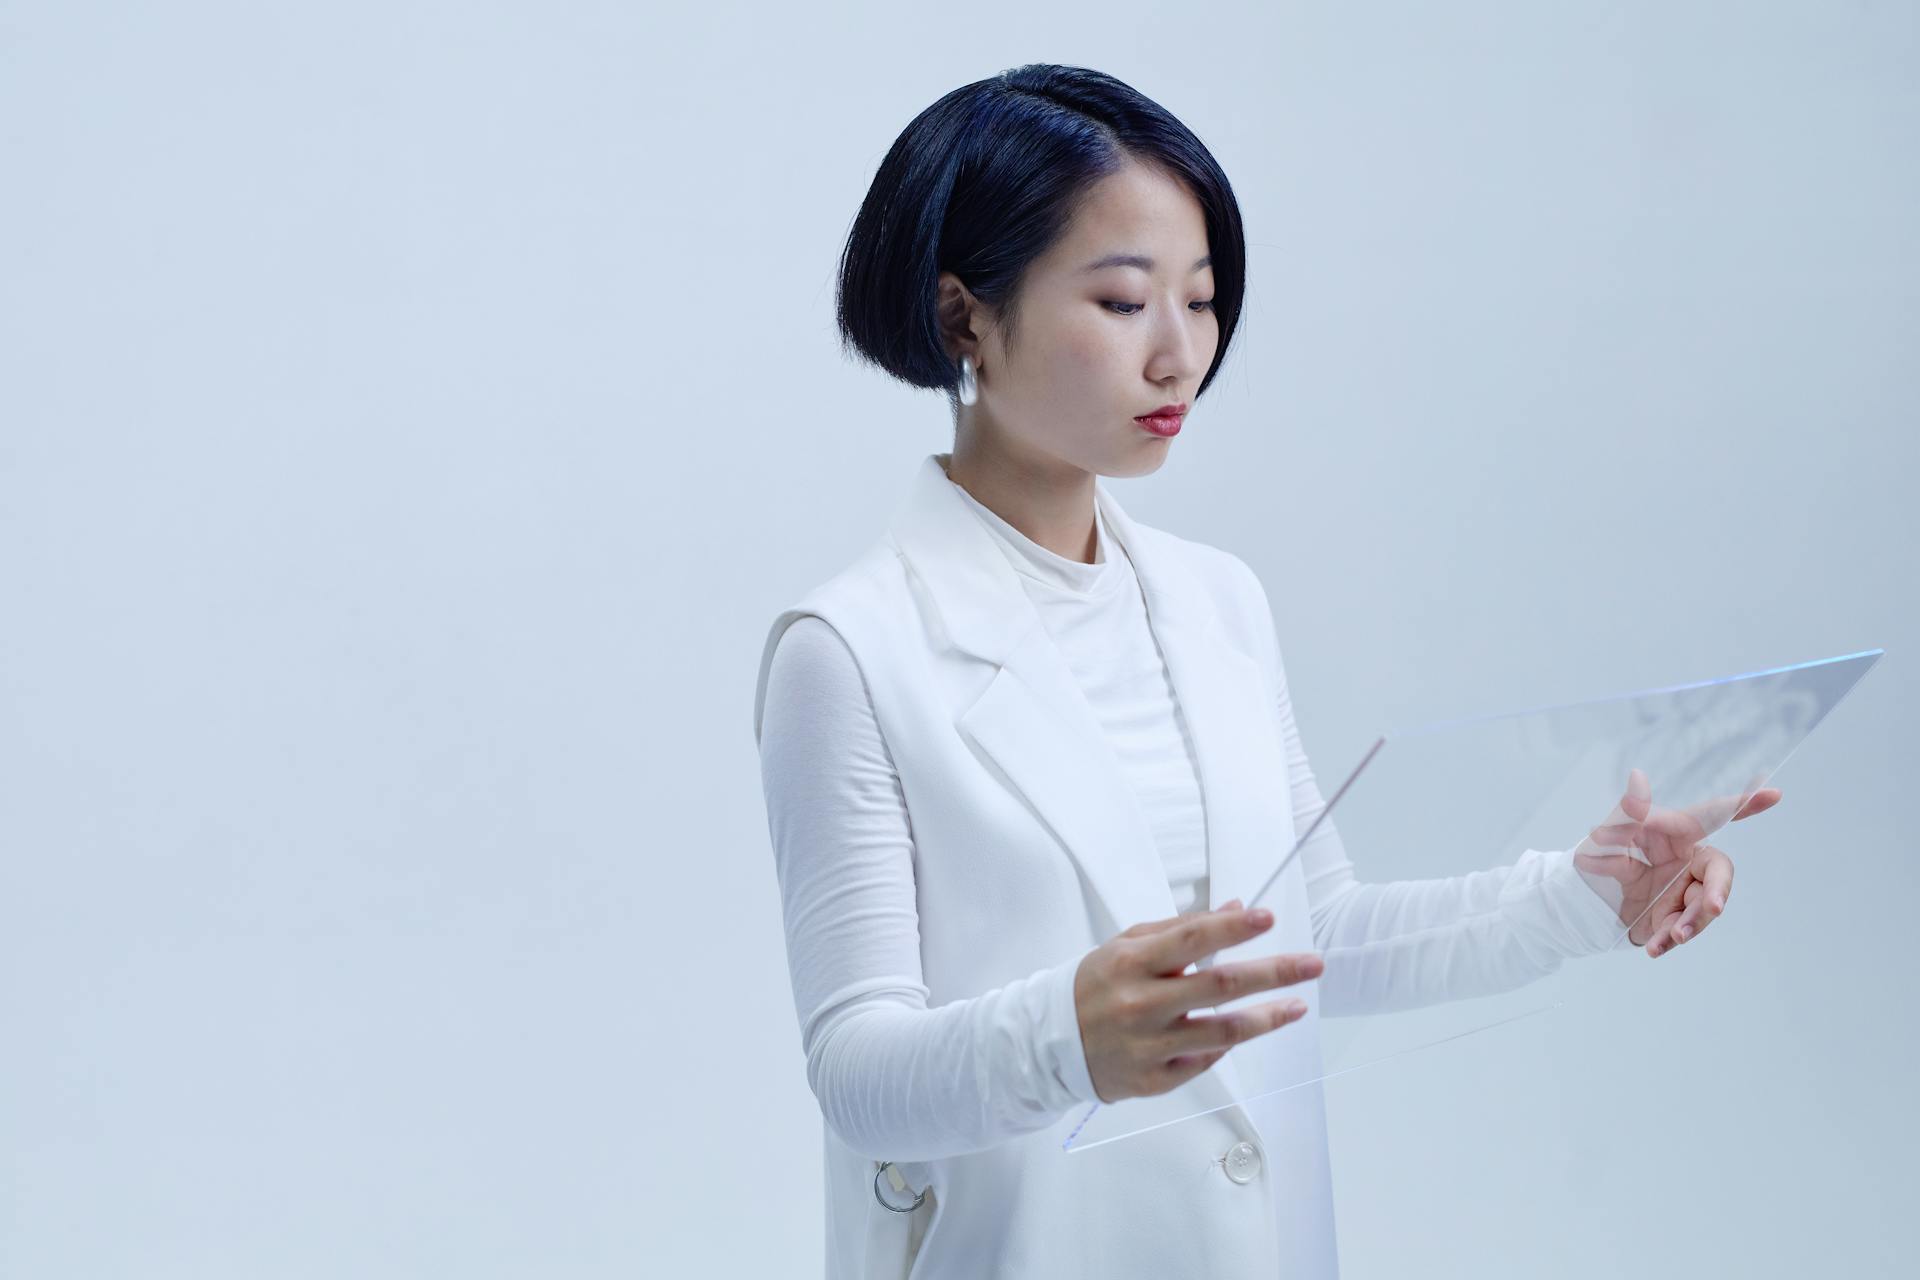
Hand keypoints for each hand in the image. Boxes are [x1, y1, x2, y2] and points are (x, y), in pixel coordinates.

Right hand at [1073, 901, 1322, 1103]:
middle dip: (1274, 972)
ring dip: (1268, 1017)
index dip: (1234, 928)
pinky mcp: (1156, 1079)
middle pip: (1220, 985)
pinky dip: (1227, 1043)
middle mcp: (1142, 1004)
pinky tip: (1245, 1029)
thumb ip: (1180, 929)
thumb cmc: (1095, 986)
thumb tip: (1235, 910)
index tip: (1268, 917)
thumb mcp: (1126, 946)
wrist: (1050, 1043)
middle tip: (1312, 964)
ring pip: (1224, 1031)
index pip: (1192, 939)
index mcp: (1132, 963)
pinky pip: (1206, 1059)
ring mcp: (1150, 1045)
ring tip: (1297, 1005)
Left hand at [1571, 767, 1782, 958]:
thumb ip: (1626, 815)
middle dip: (1719, 891)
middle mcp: (1690, 863)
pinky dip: (1665, 940)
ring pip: (1701, 909)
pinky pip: (1676, 931)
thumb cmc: (1608, 852)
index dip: (1744, 804)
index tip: (1774, 793)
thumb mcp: (1611, 833)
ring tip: (1675, 935)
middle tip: (1714, 906)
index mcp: (1681, 834)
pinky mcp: (1670, 919)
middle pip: (1718, 875)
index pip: (1714, 816)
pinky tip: (1654, 948)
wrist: (1589, 892)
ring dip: (1692, 923)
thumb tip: (1637, 778)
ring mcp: (1684, 893)